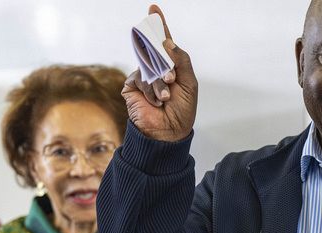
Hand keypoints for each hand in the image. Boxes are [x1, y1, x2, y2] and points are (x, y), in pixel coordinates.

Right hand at [122, 5, 197, 141]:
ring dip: (160, 83)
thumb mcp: (189, 83)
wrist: (169, 131)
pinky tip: (156, 102)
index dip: (159, 26)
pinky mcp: (132, 87)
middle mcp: (155, 68)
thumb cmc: (182, 109)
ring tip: (166, 97)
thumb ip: (181, 60)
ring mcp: (143, 76)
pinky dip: (150, 90)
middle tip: (171, 80)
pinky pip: (140, 79)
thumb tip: (166, 42)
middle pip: (155, 52)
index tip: (154, 9)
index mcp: (170, 66)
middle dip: (165, 66)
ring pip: (149, 67)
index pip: (163, 42)